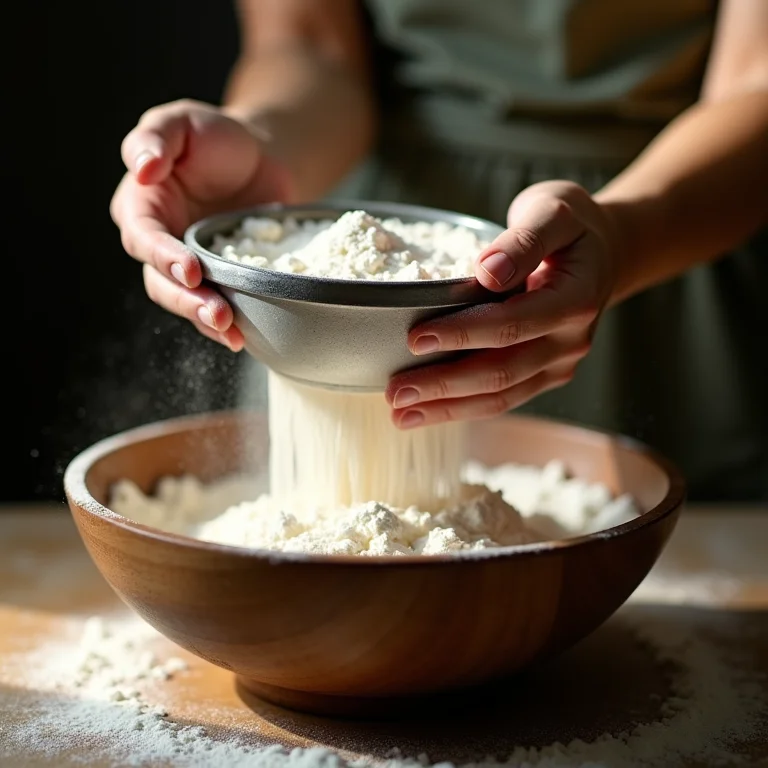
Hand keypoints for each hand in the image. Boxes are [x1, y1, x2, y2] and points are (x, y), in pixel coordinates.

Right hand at [110, 99, 293, 349]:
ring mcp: (189, 265)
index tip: (190, 269)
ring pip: (185, 301)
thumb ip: (157, 137)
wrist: (263, 158)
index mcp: (143, 205)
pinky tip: (243, 337)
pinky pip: (217, 306)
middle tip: (218, 314)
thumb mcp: (184, 122)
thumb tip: (141, 168)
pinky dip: (227, 325)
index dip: (163, 256)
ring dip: (206, 320)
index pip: (143, 236)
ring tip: (233, 333)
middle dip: (187, 301)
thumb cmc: (217, 136)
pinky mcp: (220, 279)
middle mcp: (160, 241)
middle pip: (160, 281)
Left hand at [386, 181, 619, 427]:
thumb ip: (523, 240)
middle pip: (501, 372)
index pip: (513, 323)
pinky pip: (502, 397)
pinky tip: (426, 411)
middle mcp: (570, 341)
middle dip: (444, 385)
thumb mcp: (553, 211)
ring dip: (447, 408)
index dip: (463, 334)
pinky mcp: (543, 375)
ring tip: (400, 414)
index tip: (415, 338)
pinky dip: (461, 408)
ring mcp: (558, 364)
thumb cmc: (571, 225)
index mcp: (575, 300)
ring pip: (500, 396)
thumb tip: (487, 271)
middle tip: (395, 391)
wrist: (603, 252)